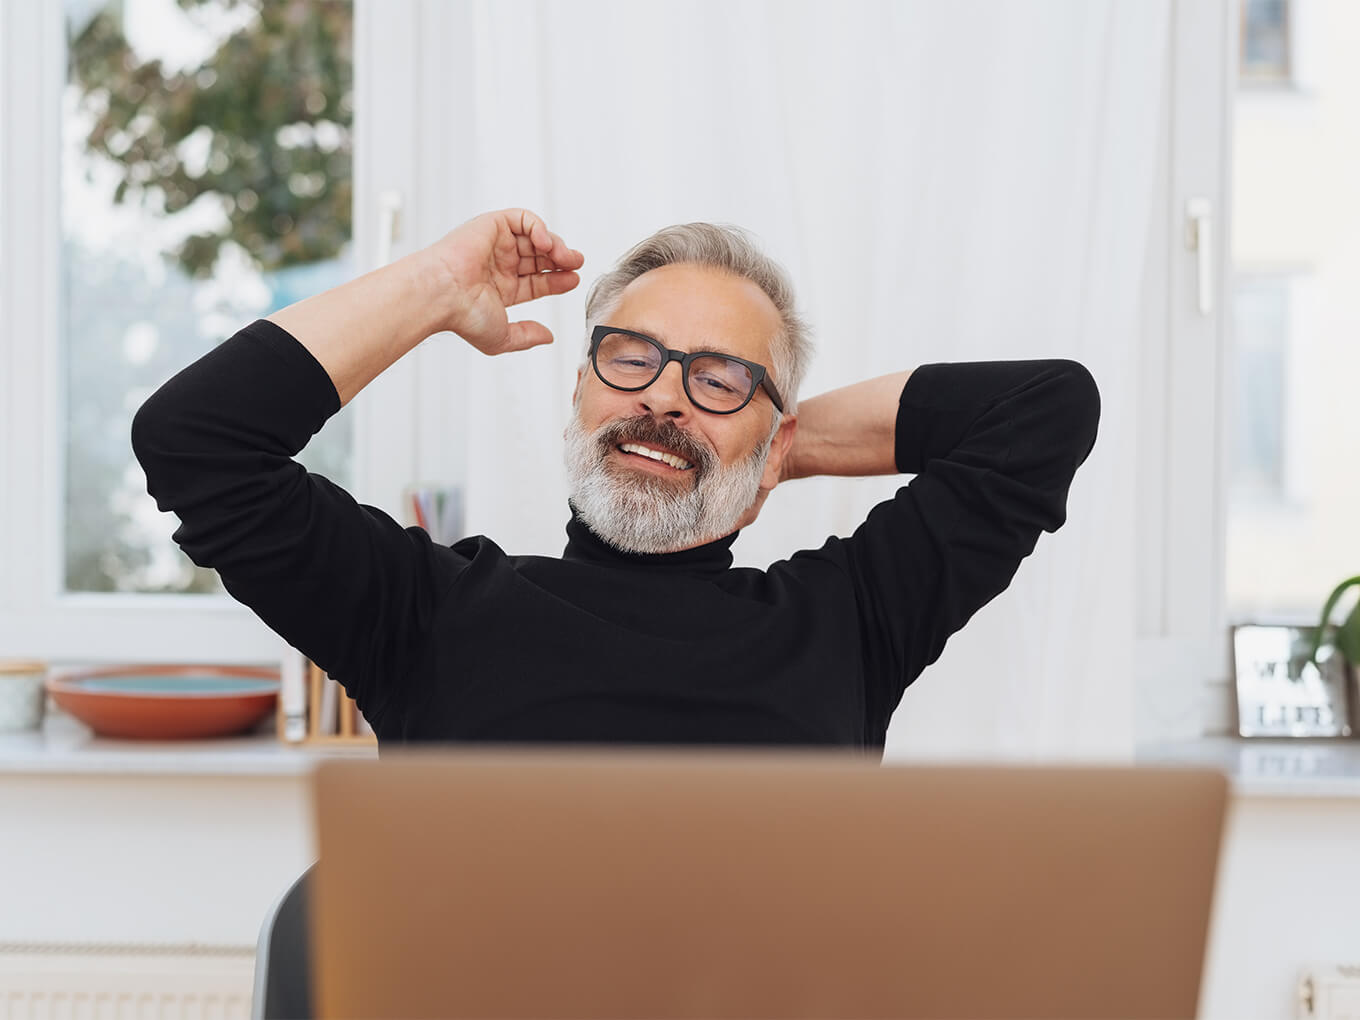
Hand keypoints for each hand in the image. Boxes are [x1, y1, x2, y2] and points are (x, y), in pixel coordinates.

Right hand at [426, 208, 584, 355]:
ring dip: (555, 245)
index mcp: (500, 288)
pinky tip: (545, 243)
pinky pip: (522, 219)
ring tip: (566, 257)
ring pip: (534, 237)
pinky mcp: (491, 225)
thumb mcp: (502, 337)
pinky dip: (538, 227)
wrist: (442, 294)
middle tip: (576, 263)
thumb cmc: (463, 316)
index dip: (556, 280)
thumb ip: (526, 336)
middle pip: (538, 257)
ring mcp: (495, 244)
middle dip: (561, 259)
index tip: (573, 280)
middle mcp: (498, 265)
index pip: (535, 281)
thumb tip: (548, 336)